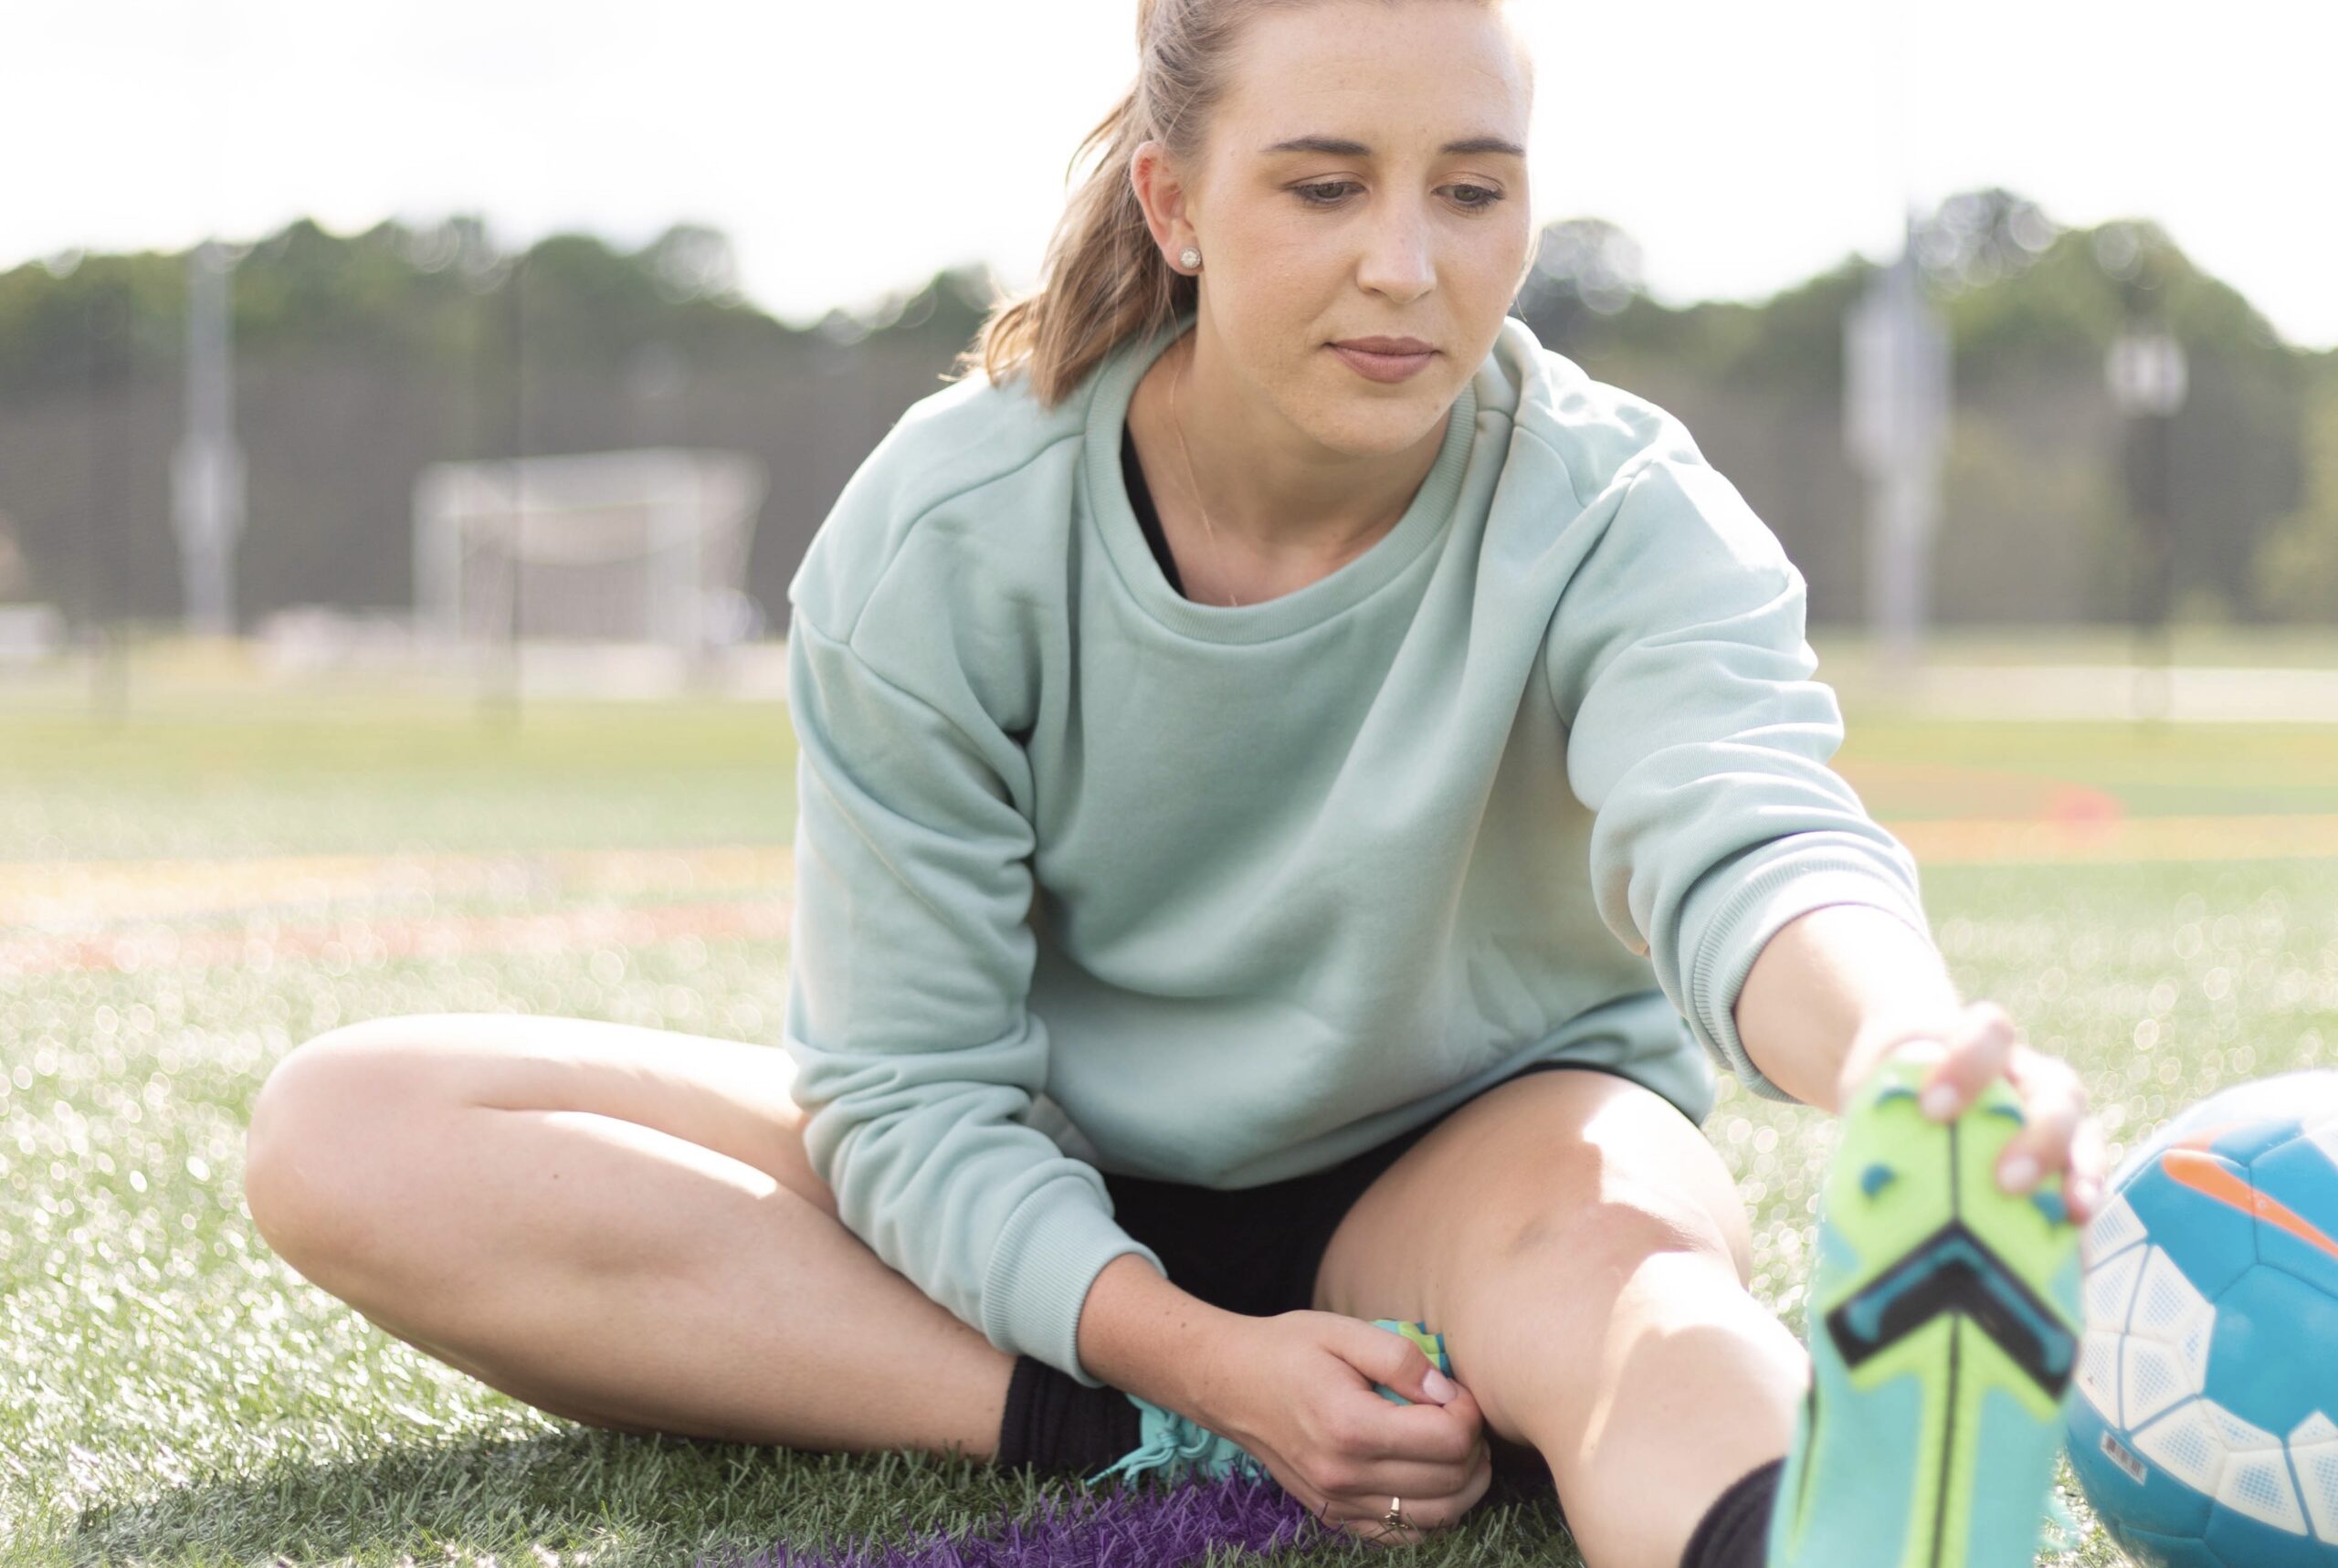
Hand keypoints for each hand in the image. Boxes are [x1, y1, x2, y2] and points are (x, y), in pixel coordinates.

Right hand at [1190, 1310, 1492, 1544]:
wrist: (1229, 1383)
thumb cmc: (1287, 1349)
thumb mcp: (1342, 1331)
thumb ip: (1400, 1357)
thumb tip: (1447, 1391)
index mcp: (1351, 1426)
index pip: (1449, 1440)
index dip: (1470, 1413)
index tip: (1456, 1390)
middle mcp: (1345, 1476)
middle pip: (1452, 1483)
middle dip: (1473, 1447)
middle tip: (1459, 1415)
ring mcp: (1337, 1503)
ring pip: (1437, 1517)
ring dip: (1462, 1484)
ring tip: (1451, 1445)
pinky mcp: (1333, 1516)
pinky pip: (1402, 1534)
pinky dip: (1431, 1511)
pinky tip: (1426, 1476)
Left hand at [1836, 1000, 2108, 1224]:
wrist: (1917, 1088)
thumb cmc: (1896, 1086)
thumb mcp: (1878, 1084)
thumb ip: (1874, 1113)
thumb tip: (1855, 1182)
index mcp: (1982, 1043)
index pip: (1988, 1034)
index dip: (1968, 1066)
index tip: (1932, 1108)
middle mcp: (2031, 1077)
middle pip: (2056, 1092)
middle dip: (2038, 1136)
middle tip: (2004, 1180)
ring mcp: (2056, 1118)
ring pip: (2084, 1137)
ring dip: (2079, 1175)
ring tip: (2073, 1212)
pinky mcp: (2065, 1162)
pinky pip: (2084, 1188)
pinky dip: (2081, 1216)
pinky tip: (2081, 1253)